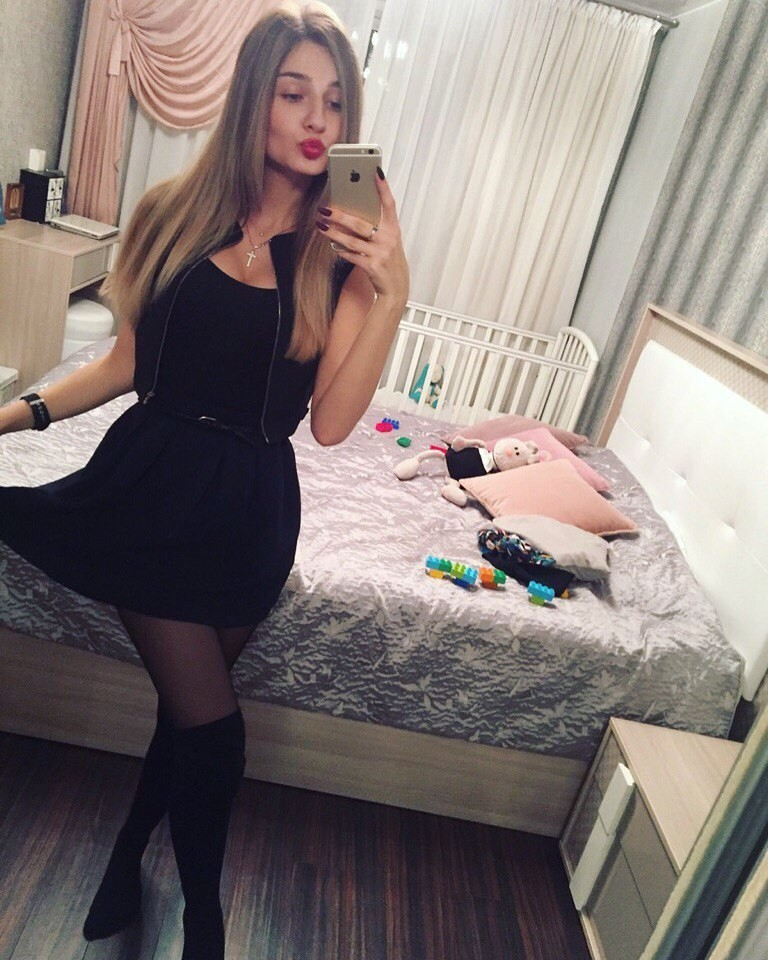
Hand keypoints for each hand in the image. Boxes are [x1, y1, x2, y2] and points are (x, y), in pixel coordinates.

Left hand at [316, 170, 408, 306]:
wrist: (396, 287)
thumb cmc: (389, 259)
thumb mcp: (388, 240)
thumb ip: (376, 226)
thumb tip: (351, 212)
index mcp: (393, 228)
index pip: (389, 204)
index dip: (383, 188)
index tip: (375, 172)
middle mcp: (388, 239)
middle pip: (360, 223)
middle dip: (340, 215)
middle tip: (325, 208)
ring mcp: (381, 253)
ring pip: (352, 240)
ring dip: (333, 233)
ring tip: (320, 225)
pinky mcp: (372, 266)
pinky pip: (352, 255)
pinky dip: (341, 250)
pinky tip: (333, 246)